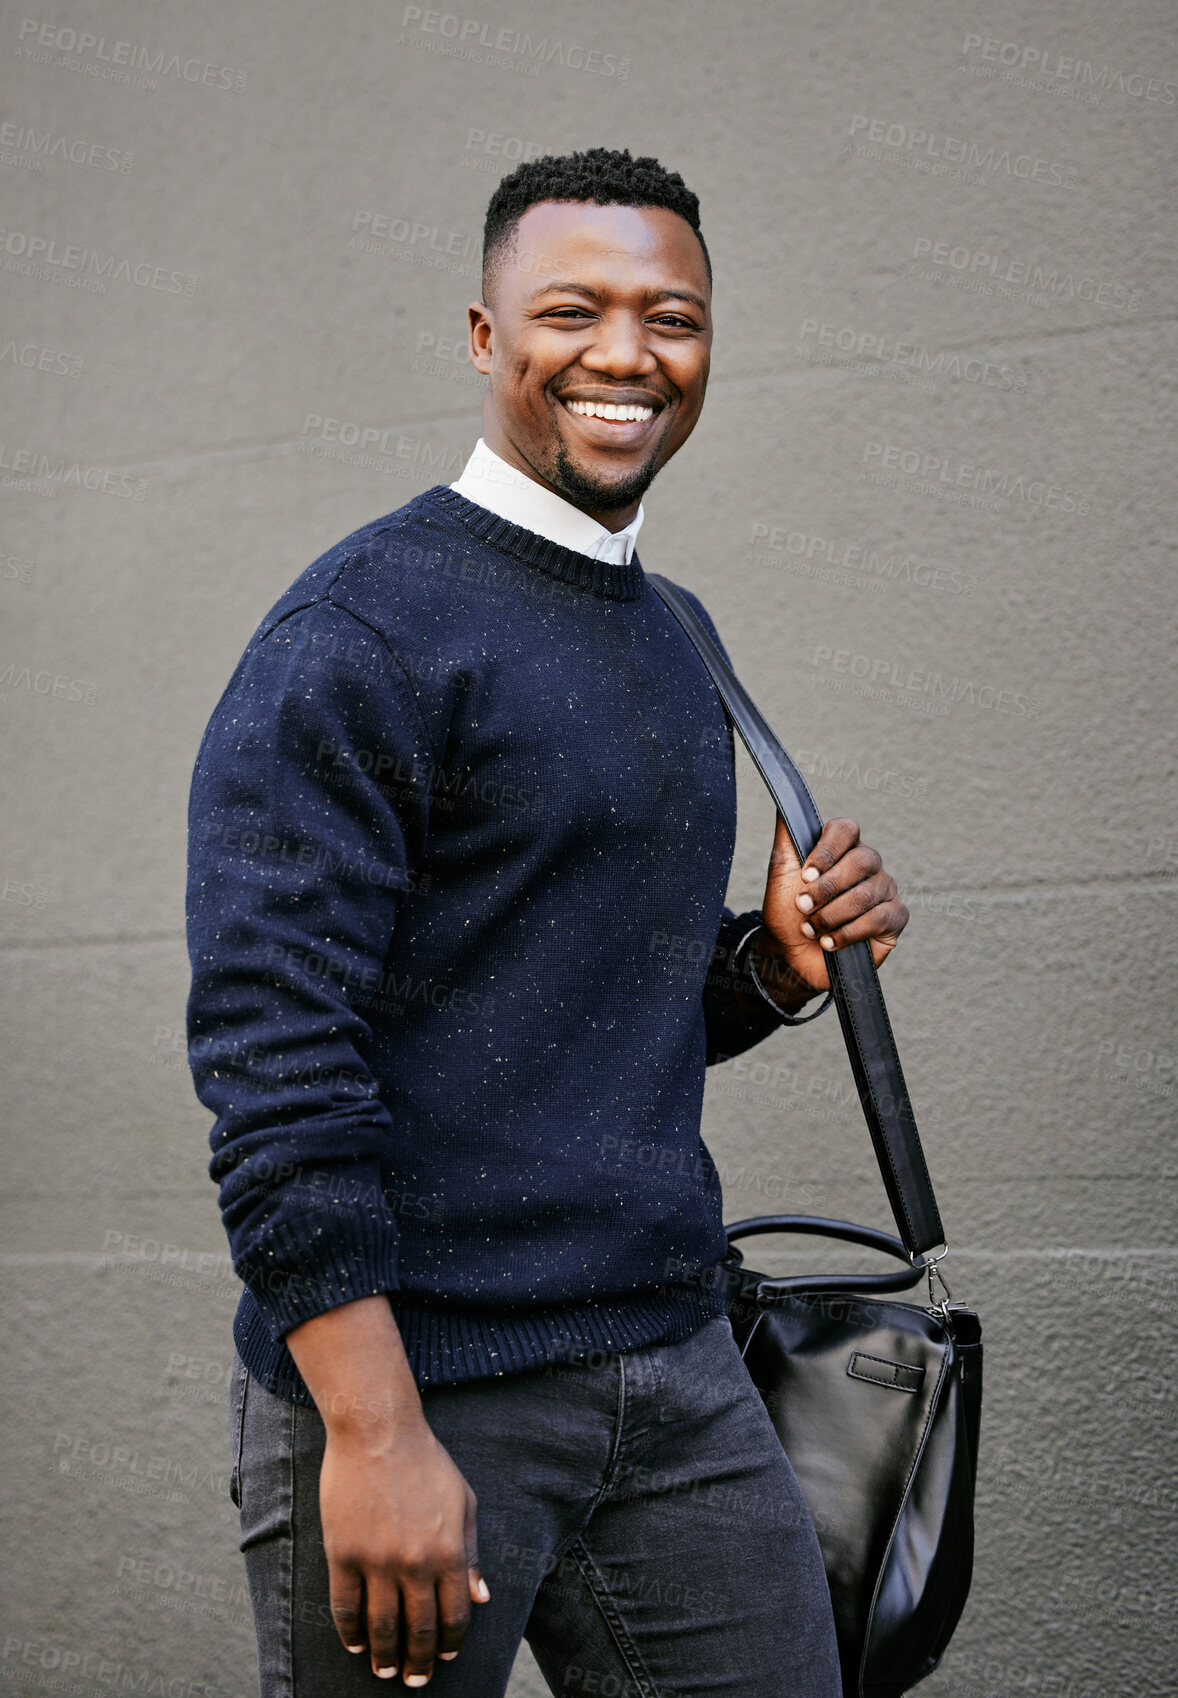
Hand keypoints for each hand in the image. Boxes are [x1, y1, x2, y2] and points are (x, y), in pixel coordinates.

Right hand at [320, 1414, 485, 1684]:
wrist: (379, 1431)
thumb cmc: (426, 1462)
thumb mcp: (463, 1502)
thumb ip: (472, 1552)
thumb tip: (482, 1597)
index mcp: (449, 1551)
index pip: (454, 1615)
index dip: (450, 1643)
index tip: (445, 1658)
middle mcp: (415, 1563)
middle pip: (418, 1629)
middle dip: (418, 1662)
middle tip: (414, 1680)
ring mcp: (377, 1560)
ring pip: (381, 1625)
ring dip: (384, 1655)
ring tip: (384, 1670)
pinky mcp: (344, 1553)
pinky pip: (345, 1606)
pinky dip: (350, 1632)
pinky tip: (355, 1644)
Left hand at [752, 816, 908, 1002]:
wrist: (792, 957)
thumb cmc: (788, 914)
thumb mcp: (781, 874)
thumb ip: (786, 837)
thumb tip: (783, 804)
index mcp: (843, 849)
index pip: (846, 829)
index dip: (827, 851)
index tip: (805, 875)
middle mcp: (868, 866)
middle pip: (862, 859)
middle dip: (827, 888)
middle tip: (803, 906)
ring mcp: (884, 891)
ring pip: (868, 893)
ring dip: (832, 914)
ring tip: (812, 928)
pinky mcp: (895, 918)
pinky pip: (881, 917)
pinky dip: (850, 932)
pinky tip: (831, 942)